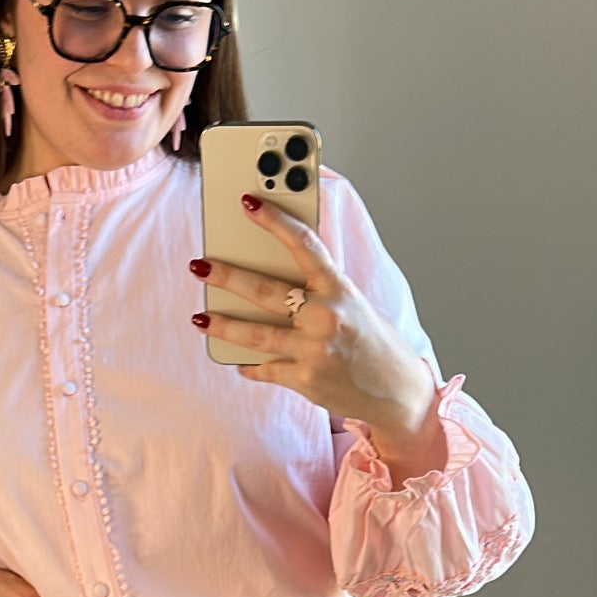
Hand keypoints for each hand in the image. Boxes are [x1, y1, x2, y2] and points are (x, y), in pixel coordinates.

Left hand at [191, 195, 442, 456]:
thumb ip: (318, 288)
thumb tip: (271, 272)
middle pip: (265, 291)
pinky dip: (251, 366)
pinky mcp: (306, 380)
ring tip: (200, 318)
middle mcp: (326, 317)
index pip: (304, 245)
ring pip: (256, 334)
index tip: (248, 203)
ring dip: (223, 325)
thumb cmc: (371, 341)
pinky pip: (266, 369)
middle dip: (227, 276)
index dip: (275, 221)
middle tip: (200, 265)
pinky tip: (239, 361)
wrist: (397, 393)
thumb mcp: (352, 305)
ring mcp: (314, 351)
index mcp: (340, 289)